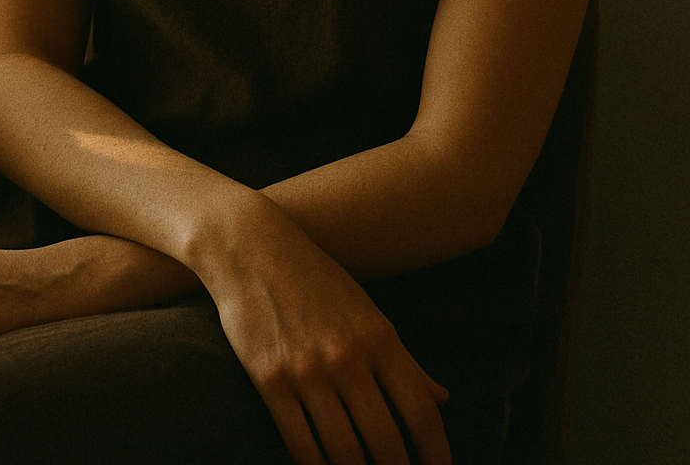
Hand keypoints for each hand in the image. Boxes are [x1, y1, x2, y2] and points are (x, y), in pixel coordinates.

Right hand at [205, 207, 450, 464]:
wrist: (249, 246)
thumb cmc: (313, 278)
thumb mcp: (365, 310)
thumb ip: (404, 359)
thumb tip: (442, 397)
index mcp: (379, 337)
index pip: (421, 411)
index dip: (438, 454)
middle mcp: (348, 356)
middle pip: (386, 441)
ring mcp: (307, 370)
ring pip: (344, 452)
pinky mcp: (270, 379)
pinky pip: (300, 444)